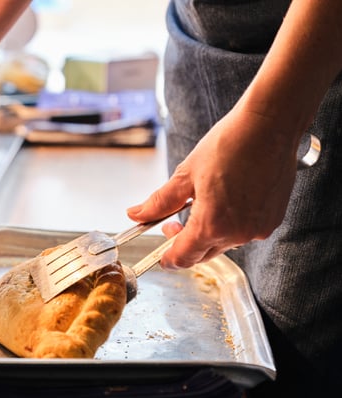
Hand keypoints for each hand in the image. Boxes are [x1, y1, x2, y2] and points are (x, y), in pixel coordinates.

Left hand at [127, 105, 300, 268]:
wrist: (269, 127)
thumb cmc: (228, 146)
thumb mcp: (185, 175)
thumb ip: (159, 202)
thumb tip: (136, 215)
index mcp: (212, 225)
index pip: (184, 258)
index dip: (168, 259)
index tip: (161, 255)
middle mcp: (238, 234)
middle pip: (203, 254)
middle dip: (185, 243)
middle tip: (172, 222)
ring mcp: (258, 229)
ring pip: (224, 243)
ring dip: (208, 232)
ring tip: (201, 203)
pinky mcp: (272, 220)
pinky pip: (244, 232)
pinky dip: (230, 224)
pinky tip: (224, 202)